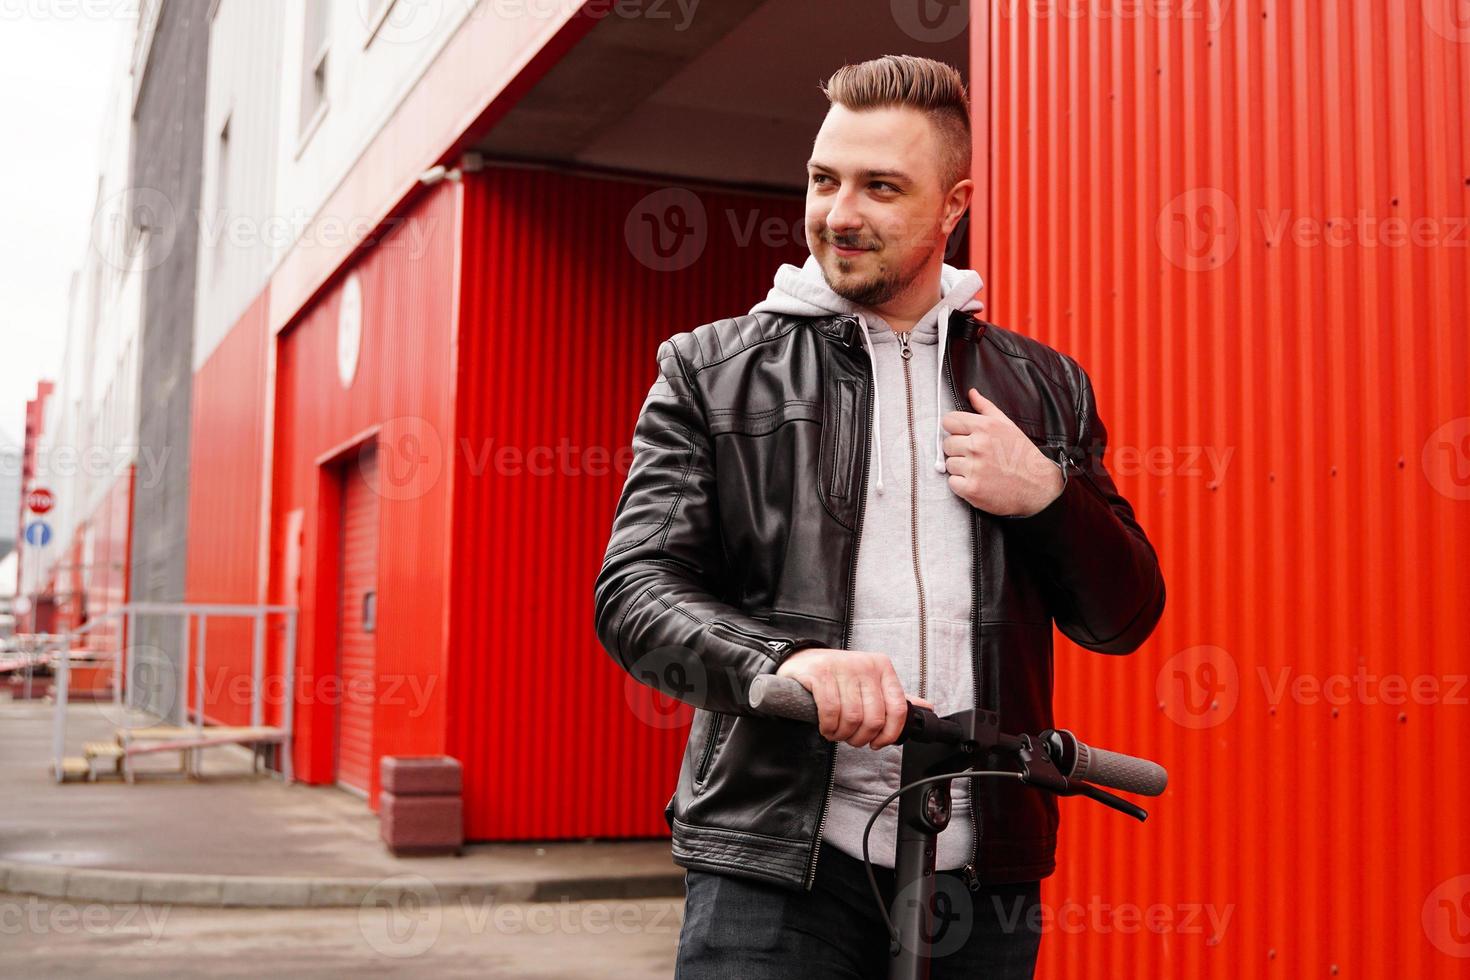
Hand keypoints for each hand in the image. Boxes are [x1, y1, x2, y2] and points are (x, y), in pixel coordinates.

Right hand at [775, 648, 933, 748]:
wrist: (803, 660)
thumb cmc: (840, 676)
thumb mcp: (871, 682)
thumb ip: (896, 697)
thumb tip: (926, 707)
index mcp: (883, 668)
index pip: (897, 709)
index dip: (889, 734)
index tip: (877, 743)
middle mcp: (865, 666)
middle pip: (873, 718)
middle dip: (860, 738)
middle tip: (851, 738)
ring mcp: (842, 668)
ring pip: (852, 718)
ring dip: (842, 735)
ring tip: (836, 733)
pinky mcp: (820, 674)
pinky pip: (830, 711)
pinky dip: (828, 727)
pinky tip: (826, 727)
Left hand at [941, 387, 1064, 516]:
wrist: (1039, 486)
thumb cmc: (1022, 455)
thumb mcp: (1007, 425)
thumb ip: (986, 407)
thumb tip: (971, 393)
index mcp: (985, 427)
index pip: (949, 421)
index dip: (955, 429)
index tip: (963, 436)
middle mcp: (978, 446)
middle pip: (947, 444)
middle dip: (959, 450)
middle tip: (977, 456)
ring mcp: (974, 468)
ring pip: (949, 464)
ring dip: (961, 468)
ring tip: (980, 470)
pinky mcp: (972, 489)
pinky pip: (952, 483)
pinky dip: (962, 485)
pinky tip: (978, 482)